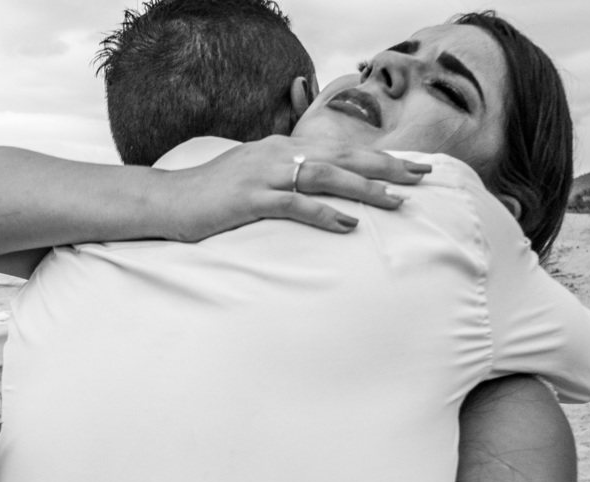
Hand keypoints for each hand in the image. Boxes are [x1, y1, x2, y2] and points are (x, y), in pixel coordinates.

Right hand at [162, 134, 432, 239]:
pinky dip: (324, 214)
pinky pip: (296, 204)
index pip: (341, 149)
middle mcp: (278, 155)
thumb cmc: (209, 195)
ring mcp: (265, 176)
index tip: (412, 165)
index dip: (379, 157)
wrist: (166, 201)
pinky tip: (348, 223)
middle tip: (422, 176)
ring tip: (396, 201)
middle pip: (343, 157)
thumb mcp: (251, 177)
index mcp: (282, 149)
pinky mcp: (251, 200)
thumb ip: (281, 177)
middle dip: (386, 167)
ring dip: (365, 189)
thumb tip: (310, 186)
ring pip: (327, 177)